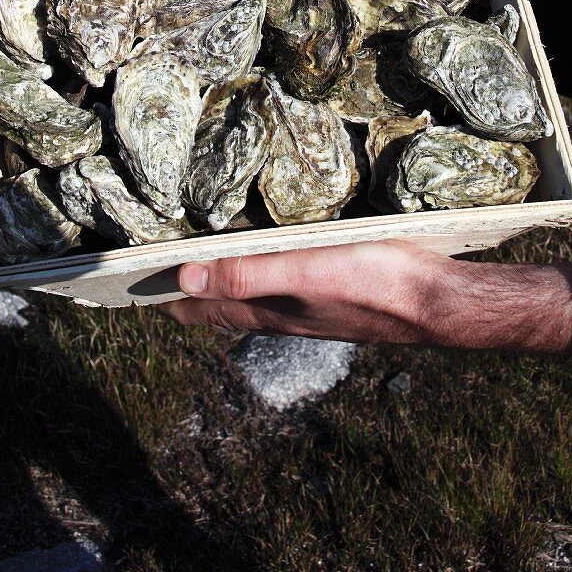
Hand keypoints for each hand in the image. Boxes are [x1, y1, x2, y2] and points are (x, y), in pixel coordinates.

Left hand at [160, 240, 571, 355]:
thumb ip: (245, 273)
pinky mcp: (331, 293)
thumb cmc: (372, 281)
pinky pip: (279, 286)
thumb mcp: (304, 271)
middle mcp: (282, 313)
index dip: (168, 296)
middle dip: (187, 288)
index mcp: (269, 309)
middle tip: (156, 266)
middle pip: (220, 304)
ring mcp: (307, 307)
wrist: (437, 300)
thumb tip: (182, 276)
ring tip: (198, 260)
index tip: (133, 281)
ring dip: (220, 281)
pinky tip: (266, 258)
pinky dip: (256, 274)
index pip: (201, 307)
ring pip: (249, 296)